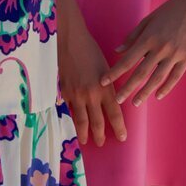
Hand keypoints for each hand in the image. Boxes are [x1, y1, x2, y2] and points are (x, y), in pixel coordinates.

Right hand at [58, 18, 125, 146]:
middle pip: (98, 122)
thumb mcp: (105, 68)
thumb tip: (109, 100)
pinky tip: (73, 124)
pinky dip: (71, 118)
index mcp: (106, 88)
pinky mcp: (63, 93)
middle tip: (102, 143)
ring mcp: (76, 95)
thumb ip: (107, 86)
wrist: (69, 41)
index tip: (122, 137)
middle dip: (100, 136)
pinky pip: (69, 110)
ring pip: (81, 121)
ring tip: (86, 141)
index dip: (119, 127)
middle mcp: (92, 95)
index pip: (115, 113)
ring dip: (84, 133)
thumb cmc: (90, 50)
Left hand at [105, 0, 185, 105]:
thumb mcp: (148, 20)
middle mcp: (160, 48)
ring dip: (145, 92)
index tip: (103, 82)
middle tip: (117, 100)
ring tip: (136, 103)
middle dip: (127, 88)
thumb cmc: (171, 9)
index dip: (114, 73)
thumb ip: (133, 37)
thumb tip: (118, 51)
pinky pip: (175, 76)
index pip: (127, 60)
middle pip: (140, 73)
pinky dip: (166, 87)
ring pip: (157, 78)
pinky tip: (158, 96)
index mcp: (148, 38)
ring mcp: (175, 53)